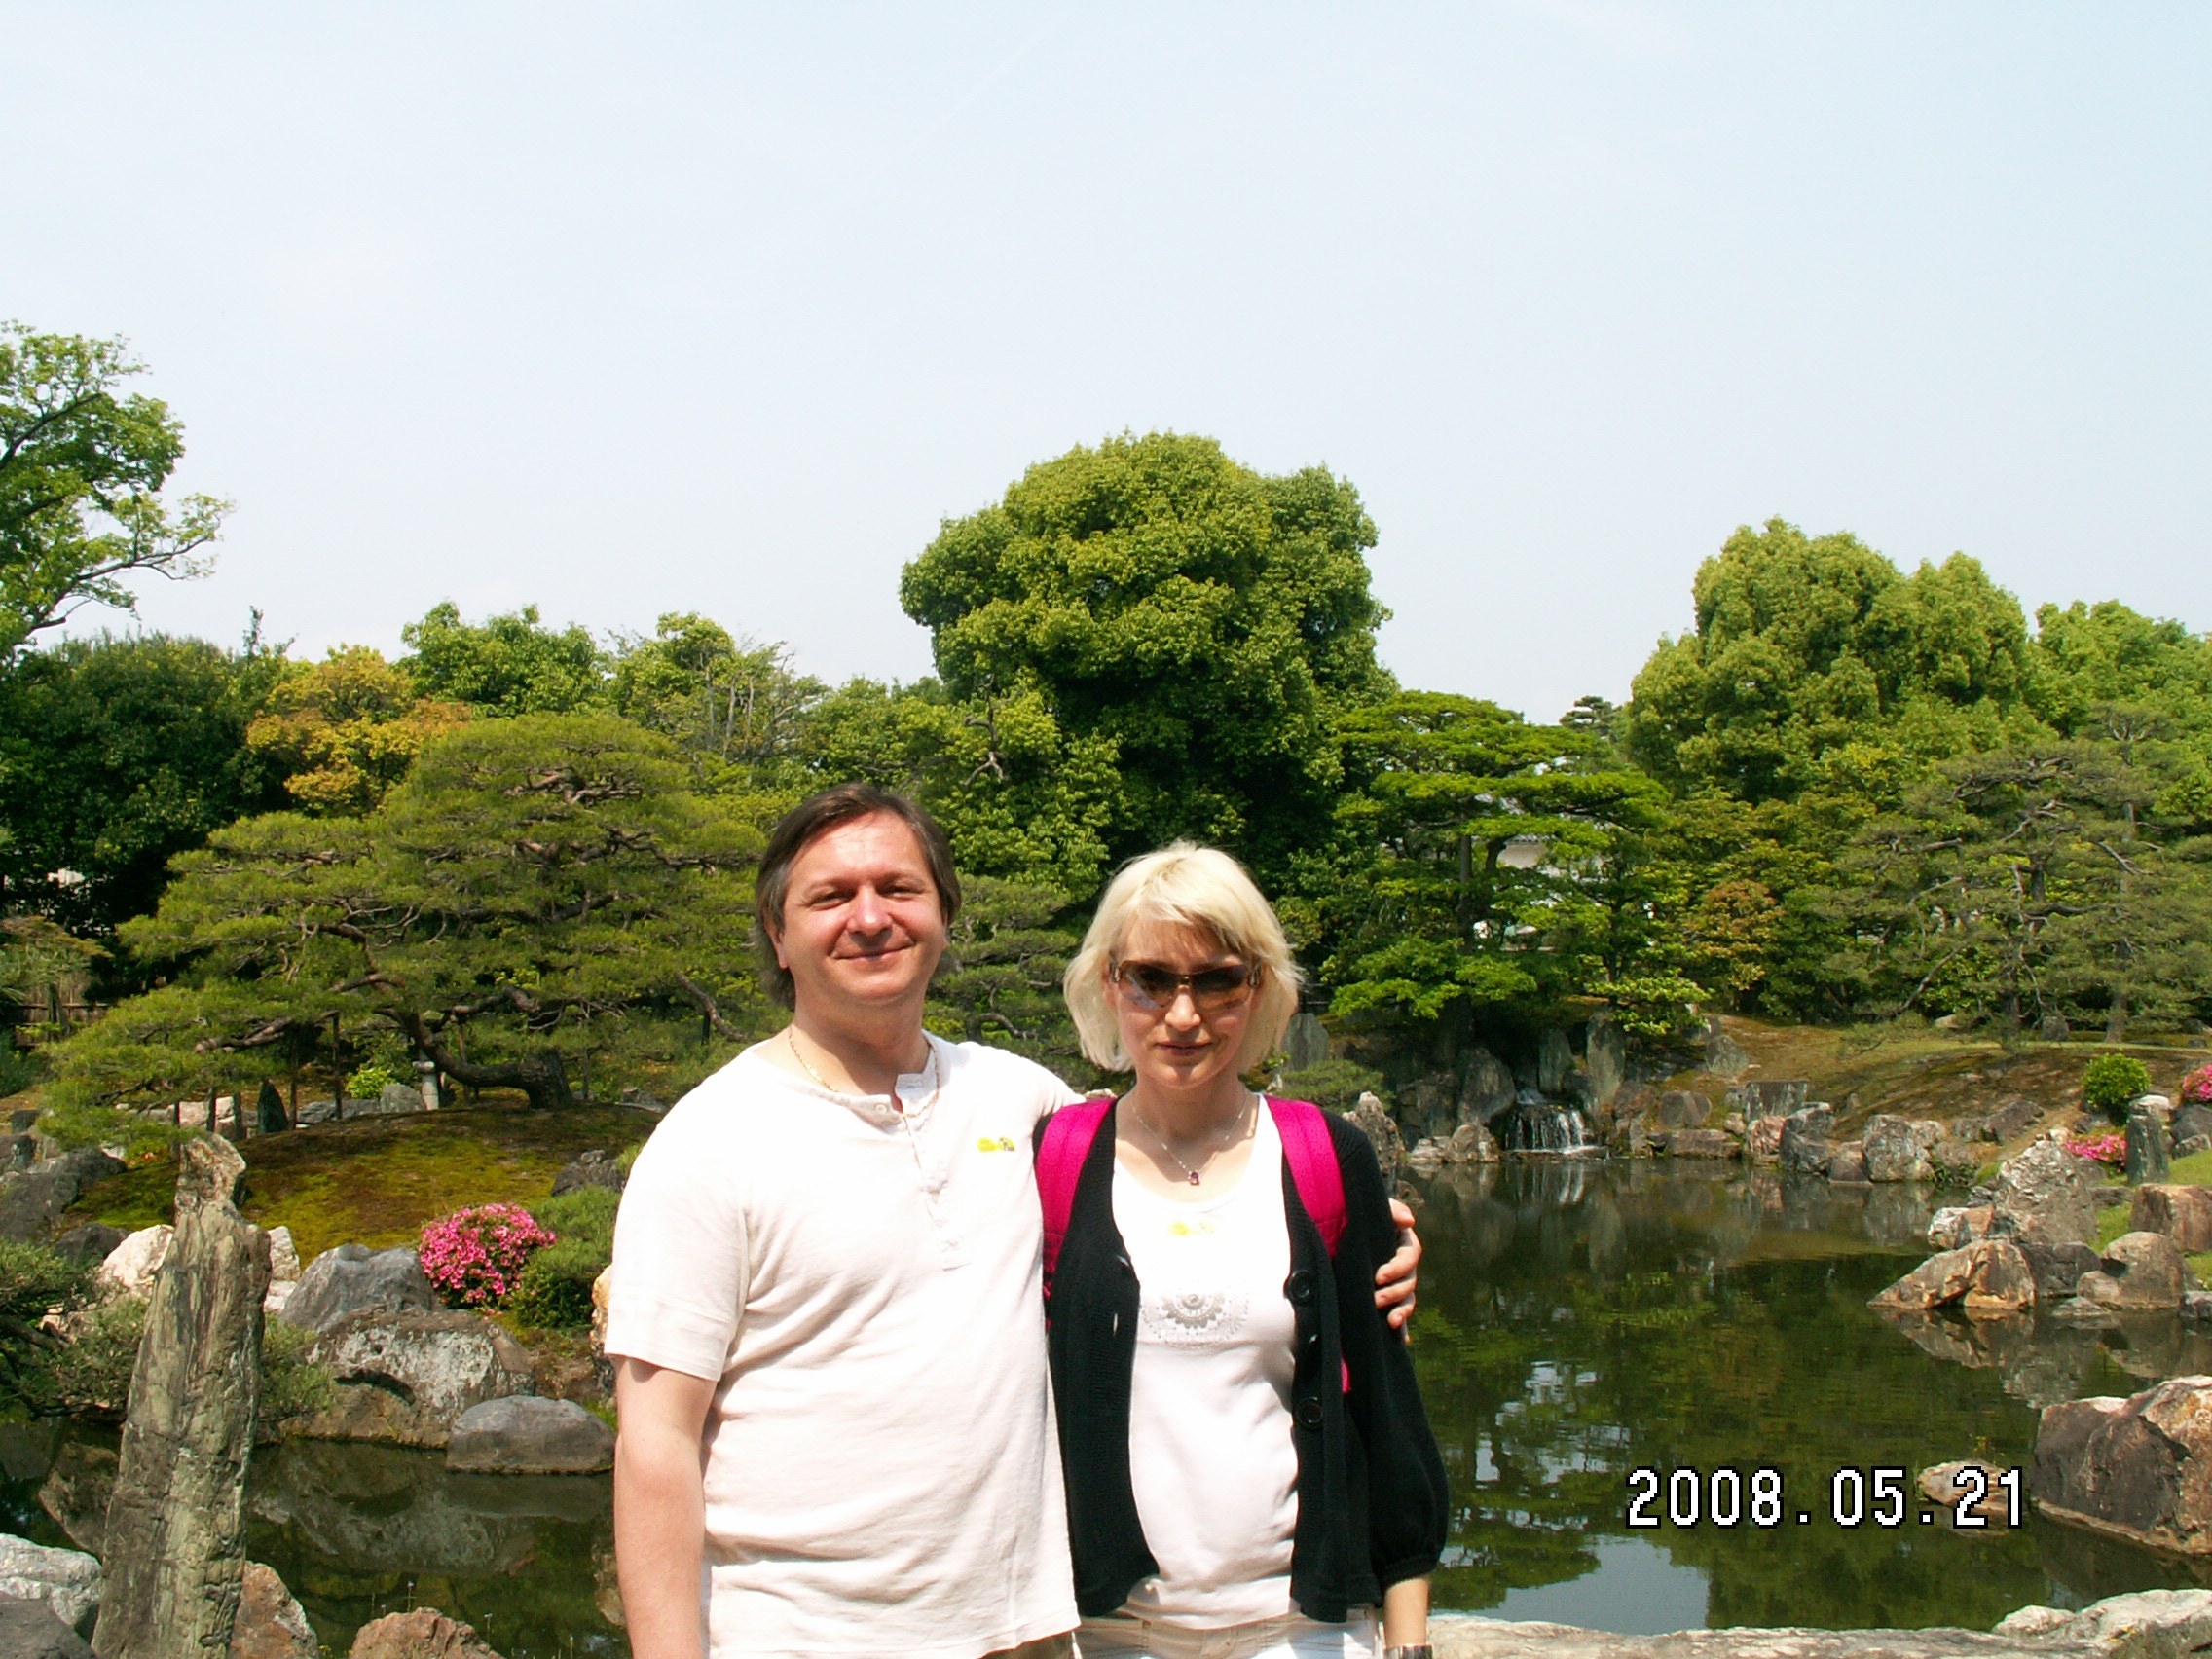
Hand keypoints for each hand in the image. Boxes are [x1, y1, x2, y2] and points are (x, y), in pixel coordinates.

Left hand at [1374, 1196, 1420, 1327]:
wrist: (1343, 1225)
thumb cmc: (1361, 1214)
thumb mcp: (1375, 1209)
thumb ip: (1392, 1210)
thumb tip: (1410, 1222)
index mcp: (1404, 1243)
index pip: (1410, 1256)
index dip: (1397, 1268)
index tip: (1378, 1277)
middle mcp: (1403, 1264)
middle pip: (1410, 1282)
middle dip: (1395, 1293)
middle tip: (1377, 1299)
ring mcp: (1396, 1282)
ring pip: (1408, 1300)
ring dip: (1402, 1312)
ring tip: (1392, 1322)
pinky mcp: (1387, 1296)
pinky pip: (1399, 1312)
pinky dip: (1403, 1326)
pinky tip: (1402, 1339)